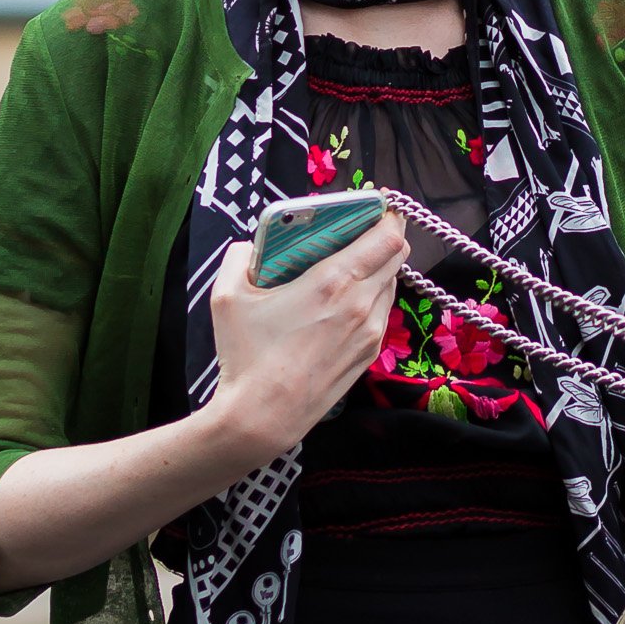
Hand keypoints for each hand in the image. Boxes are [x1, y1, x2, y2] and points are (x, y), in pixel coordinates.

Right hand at [205, 210, 409, 471]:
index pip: (387, 236)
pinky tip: (346, 303)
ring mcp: (370, 332)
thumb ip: (240, 258)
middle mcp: (361, 304)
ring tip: (352, 268)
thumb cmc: (246, 355)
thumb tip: (252, 245)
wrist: (263, 417)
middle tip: (363, 231)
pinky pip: (382, 314)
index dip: (388, 215)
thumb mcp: (227, 297)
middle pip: (397, 256)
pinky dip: (373, 299)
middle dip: (386, 237)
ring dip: (380, 270)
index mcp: (333, 281)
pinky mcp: (368, 355)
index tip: (377, 206)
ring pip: (391, 286)